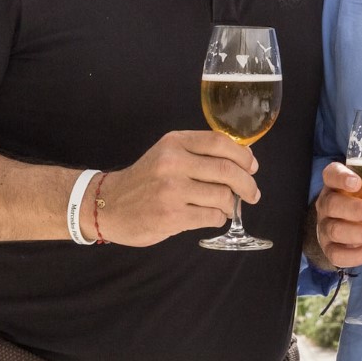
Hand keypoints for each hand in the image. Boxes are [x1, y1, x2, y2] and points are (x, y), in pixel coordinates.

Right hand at [95, 130, 259, 245]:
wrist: (108, 205)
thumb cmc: (144, 180)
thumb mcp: (166, 154)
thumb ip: (198, 153)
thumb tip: (242, 161)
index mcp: (174, 143)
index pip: (220, 142)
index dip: (243, 155)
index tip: (252, 166)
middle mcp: (173, 163)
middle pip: (228, 170)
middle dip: (247, 184)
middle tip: (252, 193)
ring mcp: (172, 190)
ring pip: (223, 196)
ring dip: (230, 204)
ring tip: (226, 207)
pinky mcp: (172, 215)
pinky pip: (212, 216)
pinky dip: (218, 218)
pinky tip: (210, 216)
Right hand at [314, 161, 361, 268]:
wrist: (345, 227)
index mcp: (337, 184)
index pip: (331, 175)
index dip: (341, 178)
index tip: (357, 182)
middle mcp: (327, 204)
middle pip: (333, 204)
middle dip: (356, 209)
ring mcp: (325, 227)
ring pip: (336, 230)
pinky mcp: (329, 248)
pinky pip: (336, 255)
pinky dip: (355, 256)